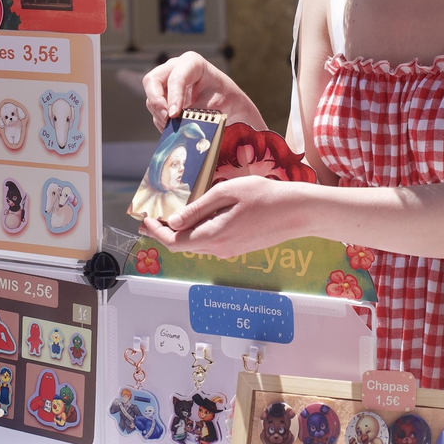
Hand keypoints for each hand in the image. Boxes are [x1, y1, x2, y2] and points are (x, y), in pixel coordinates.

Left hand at [140, 176, 316, 256]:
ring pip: (197, 243)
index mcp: (214, 236)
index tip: (145, 219)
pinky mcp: (238, 247)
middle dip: (164, 231)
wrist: (298, 211)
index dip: (156, 232)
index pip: (174, 242)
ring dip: (181, 230)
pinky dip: (197, 230)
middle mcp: (220, 249)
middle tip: (151, 216)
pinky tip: (196, 216)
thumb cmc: (266, 196)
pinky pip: (210, 241)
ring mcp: (230, 250)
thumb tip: (172, 221)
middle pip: (183, 245)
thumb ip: (198, 208)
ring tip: (171, 213)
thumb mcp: (227, 193)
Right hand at [142, 52, 264, 131]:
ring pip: (151, 96)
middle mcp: (175, 68)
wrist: (227, 102)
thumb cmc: (224, 98)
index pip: (176, 77)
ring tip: (174, 127)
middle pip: (152, 80)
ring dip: (159, 114)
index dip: (173, 97)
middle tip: (167, 119)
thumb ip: (196, 113)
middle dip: (156, 102)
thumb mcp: (215, 105)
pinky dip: (161, 120)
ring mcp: (166, 81)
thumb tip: (179, 124)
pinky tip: (173, 128)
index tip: (174, 115)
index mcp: (192, 63)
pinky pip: (155, 108)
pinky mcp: (163, 95)